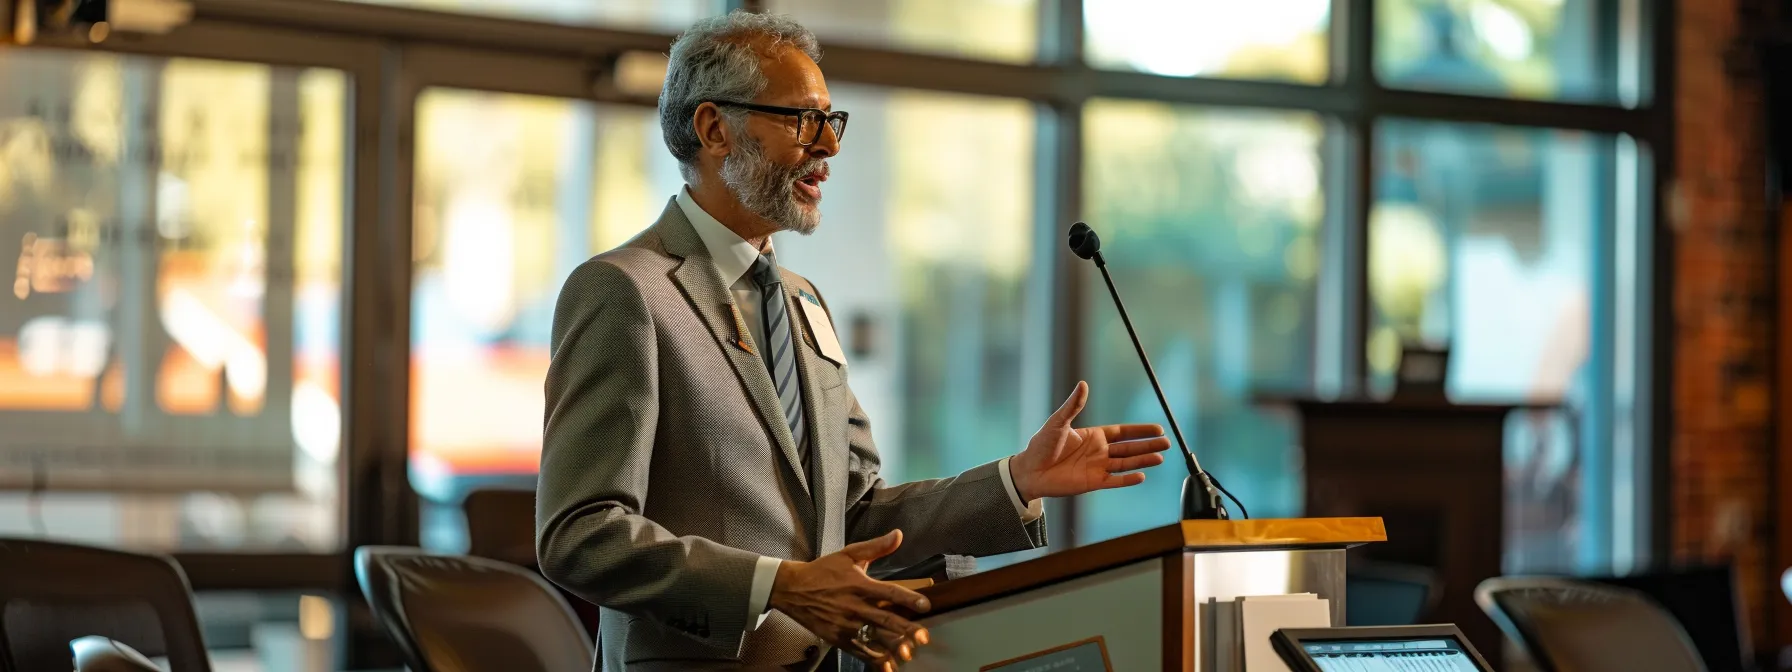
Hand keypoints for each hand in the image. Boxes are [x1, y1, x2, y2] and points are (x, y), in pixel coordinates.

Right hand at [769, 530, 932, 669]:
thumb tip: (899, 535)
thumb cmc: (822, 571)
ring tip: (909, 653)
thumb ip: (876, 547)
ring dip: (892, 646)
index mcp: (859, 584)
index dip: (908, 598)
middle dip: (906, 629)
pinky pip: (860, 651)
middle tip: (924, 637)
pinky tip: (888, 662)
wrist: (792, 589)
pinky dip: (874, 658)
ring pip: (874, 638)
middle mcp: (854, 606)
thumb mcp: (848, 554)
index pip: (889, 592)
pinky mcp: (838, 638)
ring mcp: (845, 625)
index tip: (925, 605)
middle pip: (885, 619)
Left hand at [1009, 381, 1172, 501]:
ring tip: (1160, 458)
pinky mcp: (1093, 483)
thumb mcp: (1058, 422)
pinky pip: (1114, 481)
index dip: (1140, 431)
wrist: (1029, 470)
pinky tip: (1141, 476)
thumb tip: (1083, 384)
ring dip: (1142, 461)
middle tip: (1167, 443)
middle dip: (1148, 445)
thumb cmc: (1041, 445)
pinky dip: (1127, 479)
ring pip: (1126, 464)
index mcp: (1093, 436)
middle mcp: (1099, 452)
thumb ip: (1073, 406)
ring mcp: (1097, 468)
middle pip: (1129, 448)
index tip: (1158, 429)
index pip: (1123, 432)